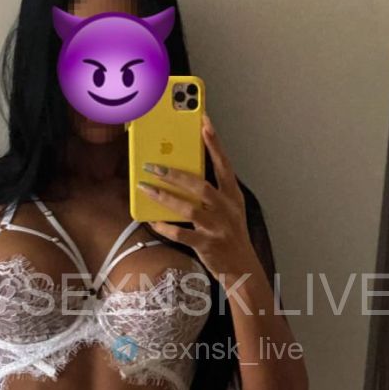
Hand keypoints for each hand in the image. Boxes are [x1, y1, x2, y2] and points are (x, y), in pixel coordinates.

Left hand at [138, 112, 258, 280]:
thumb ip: (212, 191)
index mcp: (232, 196)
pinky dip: (165, 227)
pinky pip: (181, 234)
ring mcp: (217, 228)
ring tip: (145, 187)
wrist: (242, 268)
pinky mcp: (207, 245)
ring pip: (188, 209)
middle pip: (201, 186)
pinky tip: (152, 220)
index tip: (203, 121)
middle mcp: (226, 209)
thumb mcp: (229, 209)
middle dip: (176, 174)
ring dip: (164, 197)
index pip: (224, 164)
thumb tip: (184, 172)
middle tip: (153, 165)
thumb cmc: (230, 234)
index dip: (214, 142)